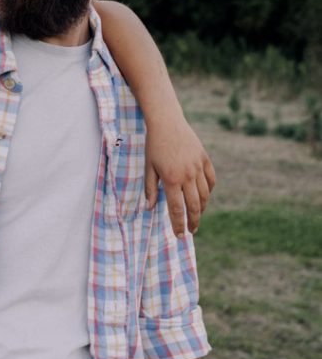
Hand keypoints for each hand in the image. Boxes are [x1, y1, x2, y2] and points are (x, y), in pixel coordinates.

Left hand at [144, 112, 215, 235]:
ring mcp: (198, 167)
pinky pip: (211, 180)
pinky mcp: (205, 159)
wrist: (167, 122)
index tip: (180, 235)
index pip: (177, 209)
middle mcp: (187, 175)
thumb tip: (150, 208)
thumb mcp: (148, 167)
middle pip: (194, 206)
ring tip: (197, 216)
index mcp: (171, 179)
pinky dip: (209, 191)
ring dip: (202, 209)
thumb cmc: (154, 145)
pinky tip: (204, 197)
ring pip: (205, 195)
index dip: (179, 224)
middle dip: (193, 221)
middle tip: (191, 231)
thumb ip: (150, 189)